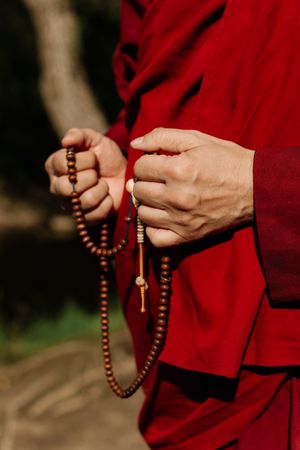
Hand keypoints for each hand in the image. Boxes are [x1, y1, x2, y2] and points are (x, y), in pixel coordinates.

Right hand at [45, 128, 126, 222]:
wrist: (124, 175)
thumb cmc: (106, 157)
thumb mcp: (95, 140)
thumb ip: (80, 135)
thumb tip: (66, 141)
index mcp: (55, 166)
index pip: (62, 165)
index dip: (83, 161)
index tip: (93, 158)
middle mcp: (57, 187)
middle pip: (66, 188)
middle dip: (90, 178)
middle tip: (97, 174)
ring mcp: (70, 205)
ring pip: (84, 202)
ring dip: (101, 190)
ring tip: (104, 185)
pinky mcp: (84, 219)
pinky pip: (95, 215)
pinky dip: (107, 204)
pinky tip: (108, 197)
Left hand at [131, 128, 253, 246]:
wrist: (255, 187)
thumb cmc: (226, 160)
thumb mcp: (197, 139)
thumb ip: (162, 136)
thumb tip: (135, 143)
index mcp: (178, 170)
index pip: (140, 167)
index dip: (146, 162)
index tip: (156, 163)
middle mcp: (177, 197)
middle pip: (139, 190)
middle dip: (145, 181)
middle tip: (158, 179)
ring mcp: (181, 219)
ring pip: (143, 214)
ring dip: (147, 204)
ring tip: (160, 197)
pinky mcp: (187, 236)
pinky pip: (155, 238)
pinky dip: (152, 229)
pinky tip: (161, 218)